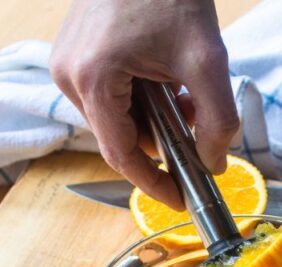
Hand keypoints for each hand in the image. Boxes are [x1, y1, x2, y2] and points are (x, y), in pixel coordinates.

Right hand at [50, 0, 237, 208]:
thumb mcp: (206, 58)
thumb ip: (216, 119)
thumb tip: (215, 162)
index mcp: (93, 78)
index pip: (120, 153)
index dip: (152, 182)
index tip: (178, 198)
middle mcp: (68, 75)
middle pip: (116, 134)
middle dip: (159, 137)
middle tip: (197, 125)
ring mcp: (65, 62)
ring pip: (111, 114)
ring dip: (149, 115)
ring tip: (182, 91)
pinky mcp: (70, 52)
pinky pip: (103, 92)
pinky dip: (135, 95)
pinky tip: (161, 77)